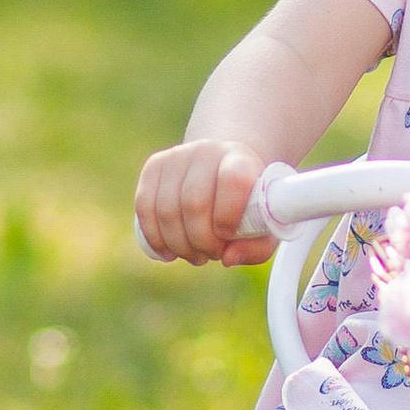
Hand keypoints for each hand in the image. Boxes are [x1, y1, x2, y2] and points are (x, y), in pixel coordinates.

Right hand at [135, 139, 277, 266]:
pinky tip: (168, 251)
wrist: (225, 166)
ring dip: (179, 245)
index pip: (232, 180)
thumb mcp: (265, 225)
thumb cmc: (248, 203)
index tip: (228, 236)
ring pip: (166, 210)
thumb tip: (227, 258)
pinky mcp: (154, 165)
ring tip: (194, 254)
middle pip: (194, 203)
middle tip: (211, 254)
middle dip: (201, 241)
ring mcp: (177, 156)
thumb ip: (257, 247)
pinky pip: (144, 207)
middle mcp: (208, 151)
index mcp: (241, 160)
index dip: (228, 215)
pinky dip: (154, 237)